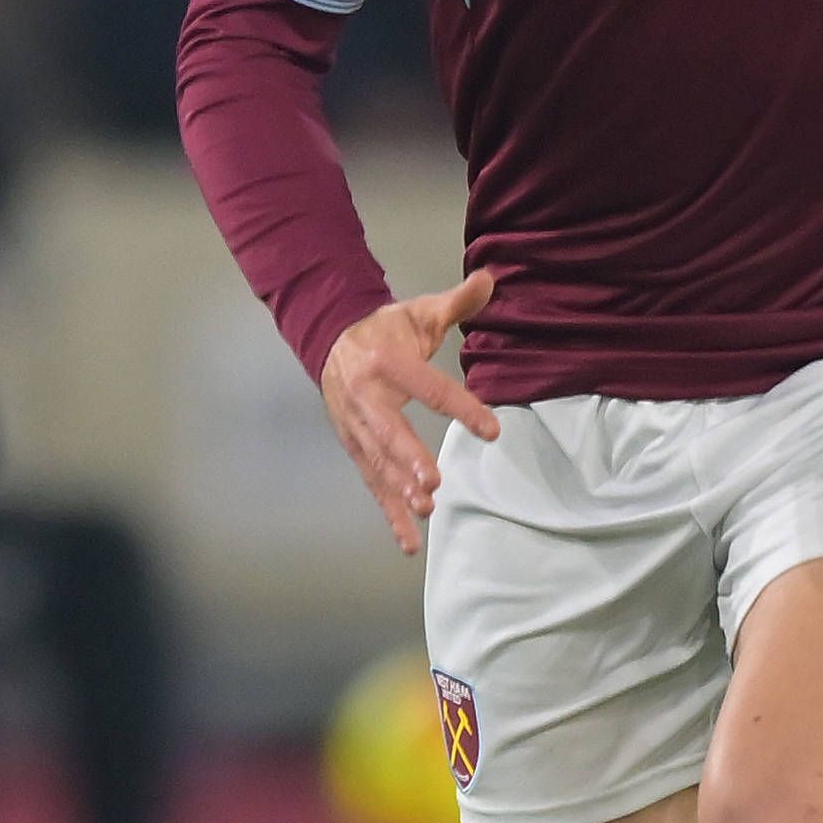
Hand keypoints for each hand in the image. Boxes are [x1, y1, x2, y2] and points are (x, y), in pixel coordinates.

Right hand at [319, 269, 500, 554]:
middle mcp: (364, 397)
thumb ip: (456, 302)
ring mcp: (355, 427)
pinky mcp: (354, 448)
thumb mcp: (419, 312)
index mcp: (386, 361)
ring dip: (398, 488)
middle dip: (408, 458)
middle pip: (388, 431)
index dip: (461, 408)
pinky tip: (409, 542)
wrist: (330, 339)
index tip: (492, 429)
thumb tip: (491, 279)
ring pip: (377, 462)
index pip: (428, 387)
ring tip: (424, 508)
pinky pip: (372, 484)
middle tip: (432, 482)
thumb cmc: (386, 330)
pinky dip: (388, 514)